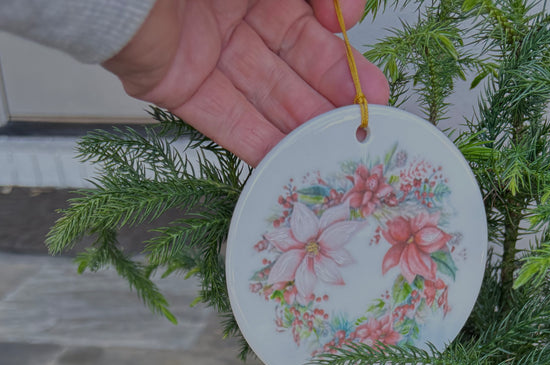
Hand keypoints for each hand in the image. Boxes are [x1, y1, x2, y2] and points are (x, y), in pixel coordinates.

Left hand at [103, 0, 389, 166]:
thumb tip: (348, 16)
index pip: (308, 30)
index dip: (341, 62)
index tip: (371, 92)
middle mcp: (233, 16)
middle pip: (290, 70)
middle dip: (327, 102)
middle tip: (360, 132)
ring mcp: (206, 53)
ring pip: (262, 99)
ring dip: (299, 129)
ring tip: (333, 155)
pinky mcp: (178, 86)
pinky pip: (222, 120)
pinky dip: (254, 144)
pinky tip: (286, 163)